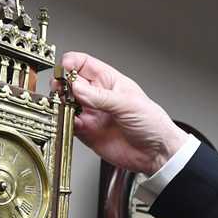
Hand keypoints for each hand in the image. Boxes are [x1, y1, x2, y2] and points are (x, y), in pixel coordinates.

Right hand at [55, 52, 187, 174]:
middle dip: (62, 83)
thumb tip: (76, 87)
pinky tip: (68, 121)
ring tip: (62, 105)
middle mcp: (98, 96)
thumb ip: (100, 96)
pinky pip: (69, 124)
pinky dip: (64, 122)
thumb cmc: (152, 123)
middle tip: (60, 89)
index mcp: (109, 81)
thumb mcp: (127, 104)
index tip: (64, 69)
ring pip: (66, 103)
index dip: (72, 63)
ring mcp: (91, 113)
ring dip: (60, 103)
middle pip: (70, 82)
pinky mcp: (87, 132)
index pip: (84, 64)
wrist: (156, 153)